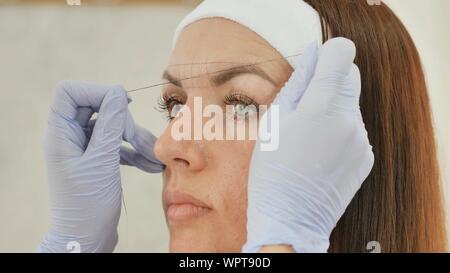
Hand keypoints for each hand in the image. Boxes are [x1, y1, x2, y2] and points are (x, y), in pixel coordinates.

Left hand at [38, 81, 162, 252]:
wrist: (86, 239)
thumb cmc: (88, 205)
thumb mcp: (102, 161)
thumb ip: (111, 124)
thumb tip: (118, 93)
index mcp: (60, 133)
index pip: (70, 92)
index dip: (96, 92)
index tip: (123, 104)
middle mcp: (69, 137)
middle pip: (97, 109)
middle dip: (124, 123)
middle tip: (141, 140)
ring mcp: (83, 150)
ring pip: (111, 129)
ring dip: (134, 139)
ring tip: (154, 158)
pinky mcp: (96, 161)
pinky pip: (116, 146)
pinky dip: (132, 153)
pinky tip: (150, 165)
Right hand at [243, 38, 374, 252]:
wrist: (291, 218)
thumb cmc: (273, 170)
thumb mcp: (274, 121)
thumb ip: (297, 82)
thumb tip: (313, 53)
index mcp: (321, 106)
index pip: (342, 53)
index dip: (327, 55)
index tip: (314, 70)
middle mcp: (349, 120)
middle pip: (351, 75)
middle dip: (330, 81)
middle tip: (304, 106)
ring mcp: (361, 140)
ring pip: (351, 104)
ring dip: (333, 108)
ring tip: (309, 137)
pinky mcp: (366, 156)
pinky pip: (355, 129)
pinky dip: (340, 131)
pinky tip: (320, 153)